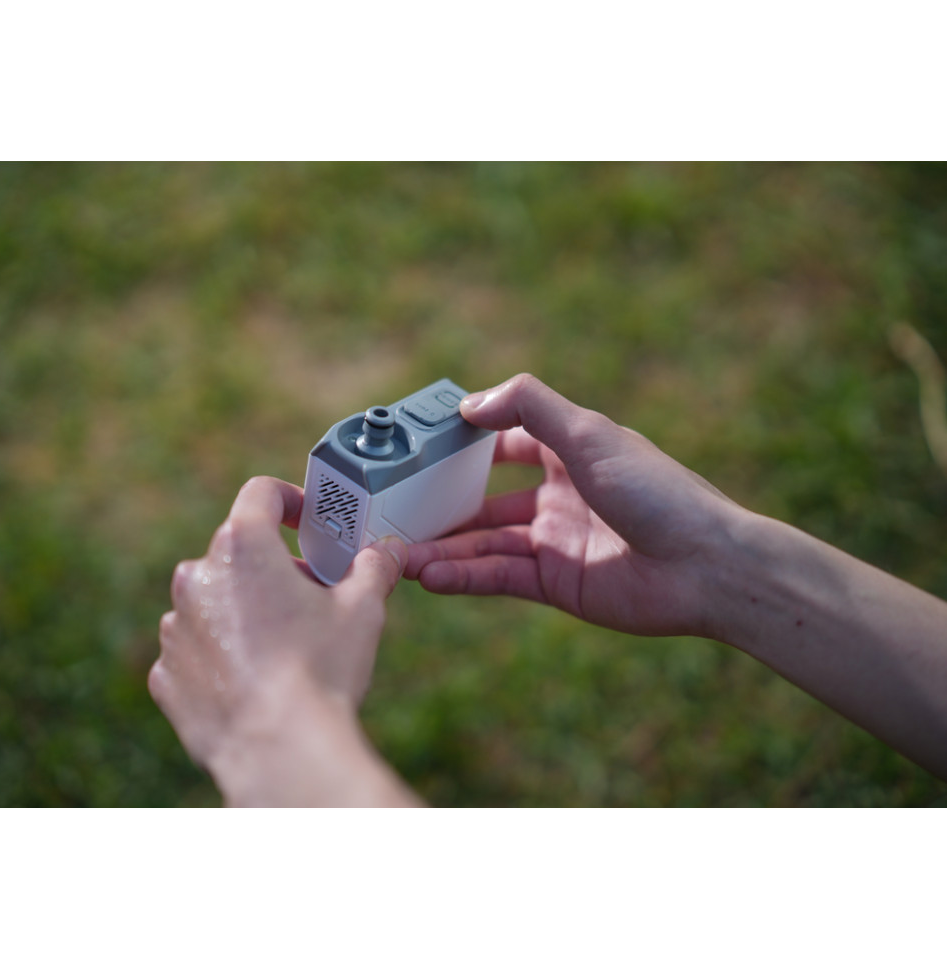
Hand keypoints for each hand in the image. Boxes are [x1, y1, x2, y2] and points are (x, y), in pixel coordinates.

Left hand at [150, 476, 415, 804]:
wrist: (279, 750)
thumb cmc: (321, 669)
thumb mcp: (363, 608)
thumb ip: (375, 567)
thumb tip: (389, 551)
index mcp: (243, 546)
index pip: (260, 493)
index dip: (288, 499)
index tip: (305, 519)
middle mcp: (198, 577)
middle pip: (238, 552)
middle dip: (274, 566)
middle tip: (312, 596)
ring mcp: (177, 627)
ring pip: (215, 601)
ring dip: (245, 609)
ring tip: (285, 646)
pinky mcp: (167, 673)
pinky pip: (197, 649)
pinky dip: (223, 654)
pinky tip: (257, 679)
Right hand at [405, 374, 743, 638]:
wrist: (705, 566)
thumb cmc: (655, 491)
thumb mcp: (588, 434)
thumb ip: (528, 406)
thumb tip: (468, 405)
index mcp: (569, 454)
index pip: (506, 442)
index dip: (467, 444)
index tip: (422, 448)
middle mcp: (558, 497)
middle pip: (486, 501)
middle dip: (443, 508)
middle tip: (397, 512)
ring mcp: (555, 542)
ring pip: (485, 543)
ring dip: (444, 549)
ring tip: (400, 556)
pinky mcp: (556, 584)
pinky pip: (500, 577)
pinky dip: (465, 576)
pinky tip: (431, 576)